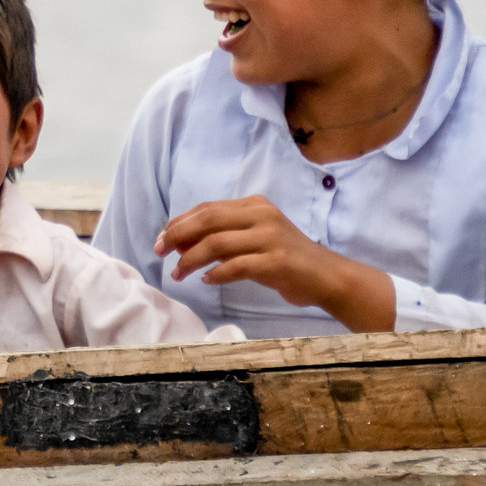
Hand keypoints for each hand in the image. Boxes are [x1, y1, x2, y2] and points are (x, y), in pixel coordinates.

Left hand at [155, 197, 398, 332]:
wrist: (326, 276)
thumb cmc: (285, 258)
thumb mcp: (255, 238)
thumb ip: (224, 236)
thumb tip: (180, 241)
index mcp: (254, 205)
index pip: (207, 208)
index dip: (180, 222)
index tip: (161, 238)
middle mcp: (262, 216)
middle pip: (208, 220)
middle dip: (178, 235)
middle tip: (159, 251)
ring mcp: (270, 238)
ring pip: (217, 243)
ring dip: (190, 258)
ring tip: (178, 272)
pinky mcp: (276, 262)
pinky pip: (236, 266)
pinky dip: (216, 273)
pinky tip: (206, 280)